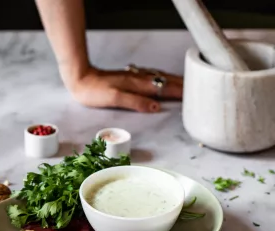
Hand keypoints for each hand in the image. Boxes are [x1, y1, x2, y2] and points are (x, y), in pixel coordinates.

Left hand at [67, 66, 182, 112]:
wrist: (80, 79)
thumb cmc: (94, 91)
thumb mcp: (114, 98)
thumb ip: (136, 102)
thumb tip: (156, 107)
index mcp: (137, 85)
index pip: (163, 89)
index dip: (178, 93)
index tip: (192, 97)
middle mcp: (138, 79)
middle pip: (165, 81)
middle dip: (181, 86)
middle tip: (196, 90)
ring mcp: (134, 77)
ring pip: (159, 78)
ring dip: (173, 81)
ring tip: (185, 85)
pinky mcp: (129, 77)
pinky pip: (152, 77)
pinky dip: (162, 79)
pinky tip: (162, 81)